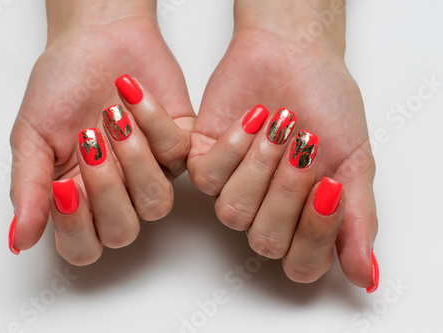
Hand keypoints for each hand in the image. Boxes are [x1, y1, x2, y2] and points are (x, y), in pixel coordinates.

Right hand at [9, 0, 194, 264]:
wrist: (96, 39)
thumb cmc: (62, 85)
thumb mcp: (32, 136)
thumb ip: (28, 188)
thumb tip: (19, 239)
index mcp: (78, 197)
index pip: (83, 246)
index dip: (75, 228)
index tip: (64, 186)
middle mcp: (117, 192)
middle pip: (123, 232)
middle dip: (106, 190)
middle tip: (90, 142)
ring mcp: (151, 172)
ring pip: (157, 204)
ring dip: (134, 160)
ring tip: (112, 116)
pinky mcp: (180, 145)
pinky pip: (176, 153)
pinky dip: (152, 120)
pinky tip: (130, 93)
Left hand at [188, 0, 377, 291]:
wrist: (294, 55)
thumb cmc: (327, 105)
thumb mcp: (355, 162)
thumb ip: (357, 219)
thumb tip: (365, 276)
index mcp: (305, 219)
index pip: (302, 263)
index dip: (315, 233)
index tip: (330, 185)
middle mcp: (266, 212)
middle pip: (265, 242)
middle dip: (288, 192)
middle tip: (306, 145)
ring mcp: (233, 189)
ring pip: (233, 213)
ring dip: (260, 167)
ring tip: (280, 124)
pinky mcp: (203, 162)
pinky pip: (208, 178)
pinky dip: (234, 146)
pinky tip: (253, 117)